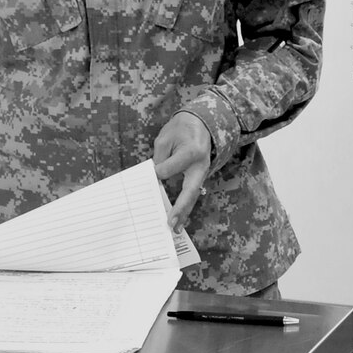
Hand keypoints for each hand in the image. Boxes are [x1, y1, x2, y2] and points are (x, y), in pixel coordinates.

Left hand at [153, 112, 212, 229]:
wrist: (201, 124)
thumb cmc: (180, 129)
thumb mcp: (165, 138)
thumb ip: (160, 159)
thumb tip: (155, 178)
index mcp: (191, 151)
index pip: (169, 168)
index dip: (157, 172)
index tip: (150, 174)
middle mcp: (200, 165)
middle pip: (190, 191)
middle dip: (180, 209)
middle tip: (170, 224)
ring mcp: (202, 172)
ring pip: (193, 196)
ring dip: (184, 213)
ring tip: (176, 228)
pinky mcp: (200, 176)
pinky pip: (192, 193)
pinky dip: (185, 206)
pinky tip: (179, 218)